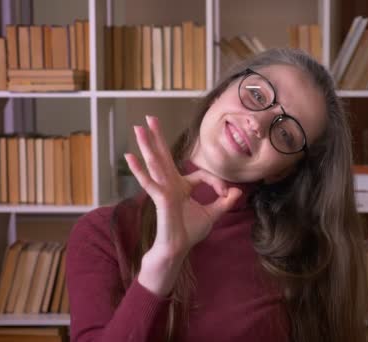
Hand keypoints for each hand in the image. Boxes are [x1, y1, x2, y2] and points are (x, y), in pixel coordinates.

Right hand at [124, 115, 242, 261]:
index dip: (218, 183)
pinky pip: (149, 182)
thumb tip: (237, 191)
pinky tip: (130, 157)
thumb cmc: (189, 232)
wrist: (177, 249)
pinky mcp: (160, 198)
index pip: (200, 174)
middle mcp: (170, 184)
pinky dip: (139, 170)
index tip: (227, 193)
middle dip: (157, 136)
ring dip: (147, 145)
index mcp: (180, 186)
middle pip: (163, 156)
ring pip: (155, 163)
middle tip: (149, 117)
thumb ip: (224, 202)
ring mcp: (163, 190)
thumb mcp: (212, 214)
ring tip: (137, 128)